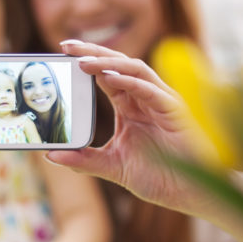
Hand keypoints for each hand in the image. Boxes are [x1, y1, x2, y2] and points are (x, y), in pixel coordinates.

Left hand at [48, 40, 203, 214]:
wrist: (191, 194)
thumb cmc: (161, 178)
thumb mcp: (113, 167)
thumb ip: (84, 160)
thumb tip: (51, 154)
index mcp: (131, 107)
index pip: (105, 75)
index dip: (85, 61)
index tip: (61, 54)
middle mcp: (146, 98)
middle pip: (118, 64)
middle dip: (93, 52)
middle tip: (66, 46)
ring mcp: (162, 101)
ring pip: (135, 69)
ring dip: (108, 62)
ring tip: (82, 62)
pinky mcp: (175, 110)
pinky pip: (150, 90)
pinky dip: (129, 82)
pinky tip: (108, 78)